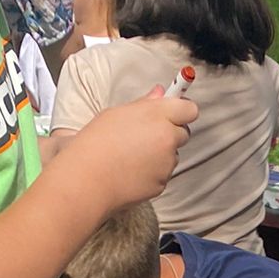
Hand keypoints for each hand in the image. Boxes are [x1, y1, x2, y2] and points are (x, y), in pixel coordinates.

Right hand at [79, 86, 196, 209]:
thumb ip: (145, 104)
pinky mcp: (162, 183)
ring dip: (161, 154)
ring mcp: (167, 163)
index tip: (175, 112)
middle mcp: (167, 138)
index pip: (189, 109)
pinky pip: (163, 174)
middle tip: (147, 134)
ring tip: (133, 155)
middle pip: (183, 133)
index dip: (183, 110)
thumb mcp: (118, 113)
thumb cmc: (97, 142)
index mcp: (157, 115)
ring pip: (173, 155)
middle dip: (170, 133)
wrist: (89, 178)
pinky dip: (153, 172)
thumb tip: (160, 94)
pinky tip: (132, 170)